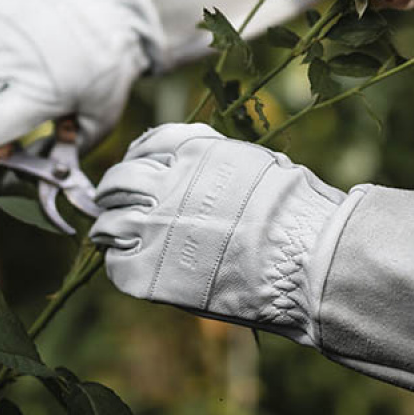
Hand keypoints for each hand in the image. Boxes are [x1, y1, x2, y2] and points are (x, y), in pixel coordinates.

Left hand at [89, 124, 356, 345]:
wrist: (304, 255)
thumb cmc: (297, 212)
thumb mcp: (258, 164)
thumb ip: (222, 162)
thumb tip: (209, 172)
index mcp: (195, 152)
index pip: (149, 144)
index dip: (139, 155)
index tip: (138, 166)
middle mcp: (168, 183)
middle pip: (120, 180)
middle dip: (114, 190)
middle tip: (113, 203)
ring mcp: (155, 226)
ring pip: (109, 221)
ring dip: (108, 227)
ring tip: (110, 236)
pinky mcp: (149, 270)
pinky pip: (116, 263)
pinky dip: (119, 263)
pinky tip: (130, 266)